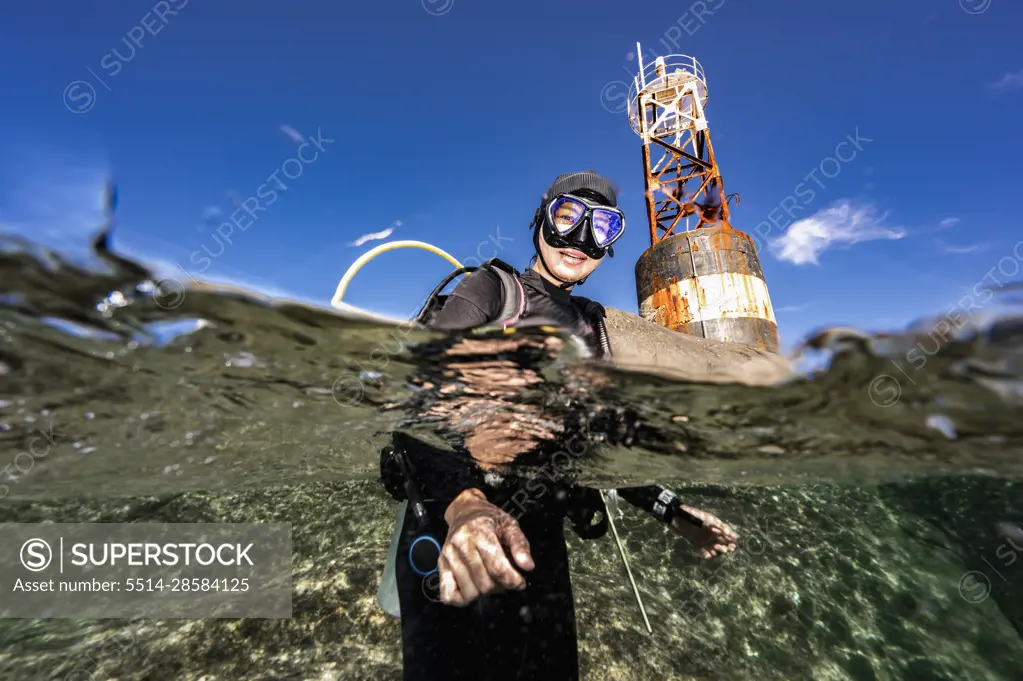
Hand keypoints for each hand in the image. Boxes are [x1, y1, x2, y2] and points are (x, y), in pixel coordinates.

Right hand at [439, 489, 534, 605]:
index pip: (497, 568)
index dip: (513, 581)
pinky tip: (474, 588)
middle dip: (500, 587)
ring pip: (469, 592)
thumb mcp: (510, 525)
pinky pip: (449, 595)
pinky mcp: (441, 565)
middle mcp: (461, 543)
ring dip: (484, 593)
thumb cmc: (490, 520)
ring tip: (490, 581)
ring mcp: (448, 556)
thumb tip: (528, 566)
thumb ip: (520, 545)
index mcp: (479, 532)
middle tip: (505, 579)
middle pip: (484, 583)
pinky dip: (463, 599)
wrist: (465, 511)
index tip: (520, 582)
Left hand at [670, 505, 737, 558]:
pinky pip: (705, 552)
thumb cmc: (694, 515)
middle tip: (726, 549)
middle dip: (726, 548)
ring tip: (716, 549)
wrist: (678, 517)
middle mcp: (712, 535)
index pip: (727, 536)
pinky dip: (707, 555)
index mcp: (716, 527)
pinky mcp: (697, 545)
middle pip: (723, 544)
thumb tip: (733, 535)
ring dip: (718, 552)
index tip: (732, 544)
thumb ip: (721, 526)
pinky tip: (708, 555)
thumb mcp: (709, 519)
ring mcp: (705, 540)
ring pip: (715, 550)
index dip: (731, 541)